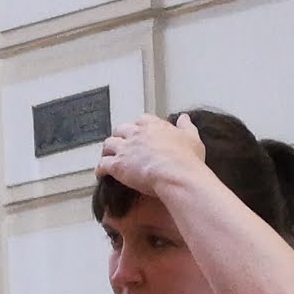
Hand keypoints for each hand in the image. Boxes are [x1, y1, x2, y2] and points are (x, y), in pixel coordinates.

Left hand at [93, 112, 210, 202]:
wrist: (177, 175)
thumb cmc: (187, 160)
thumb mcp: (192, 139)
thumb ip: (186, 127)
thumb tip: (184, 117)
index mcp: (154, 126)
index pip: (142, 120)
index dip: (138, 127)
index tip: (140, 133)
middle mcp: (137, 134)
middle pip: (121, 129)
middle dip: (120, 136)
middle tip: (121, 145)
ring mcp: (126, 148)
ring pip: (109, 144)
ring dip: (107, 150)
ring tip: (108, 157)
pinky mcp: (118, 165)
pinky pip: (103, 164)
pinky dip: (100, 169)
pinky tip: (101, 174)